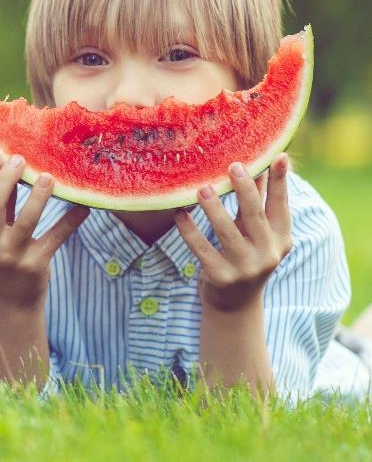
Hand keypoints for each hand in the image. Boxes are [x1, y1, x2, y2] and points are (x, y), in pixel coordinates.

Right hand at [0, 153, 87, 307]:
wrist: (8, 304)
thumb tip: (10, 168)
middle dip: (7, 178)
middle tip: (21, 160)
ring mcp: (12, 256)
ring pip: (26, 221)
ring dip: (38, 196)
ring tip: (49, 177)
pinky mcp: (35, 265)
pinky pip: (55, 238)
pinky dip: (70, 221)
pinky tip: (83, 208)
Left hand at [174, 154, 291, 312]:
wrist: (235, 305)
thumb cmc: (245, 256)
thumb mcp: (257, 233)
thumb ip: (257, 203)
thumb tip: (259, 165)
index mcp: (280, 239)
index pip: (281, 205)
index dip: (280, 181)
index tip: (277, 156)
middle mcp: (267, 253)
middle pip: (254, 215)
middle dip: (244, 189)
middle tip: (233, 165)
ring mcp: (244, 267)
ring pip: (227, 232)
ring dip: (213, 208)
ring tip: (202, 188)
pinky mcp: (220, 277)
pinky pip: (201, 248)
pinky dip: (189, 230)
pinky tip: (179, 213)